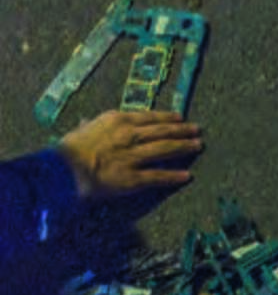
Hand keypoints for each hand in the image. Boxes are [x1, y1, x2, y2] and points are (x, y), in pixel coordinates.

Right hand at [58, 110, 201, 199]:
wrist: (62, 169)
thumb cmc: (68, 148)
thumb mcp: (80, 130)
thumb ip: (90, 126)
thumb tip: (87, 122)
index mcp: (117, 120)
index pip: (149, 117)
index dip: (167, 118)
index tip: (180, 118)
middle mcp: (129, 135)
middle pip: (162, 131)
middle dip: (182, 131)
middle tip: (198, 130)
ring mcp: (133, 156)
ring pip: (165, 149)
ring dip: (184, 147)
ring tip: (198, 146)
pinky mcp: (133, 177)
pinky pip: (158, 176)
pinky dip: (174, 176)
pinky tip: (188, 176)